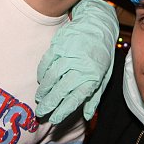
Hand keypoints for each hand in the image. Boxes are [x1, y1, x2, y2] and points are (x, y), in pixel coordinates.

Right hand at [35, 0, 118, 123]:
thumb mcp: (103, 76)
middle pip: (60, 90)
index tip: (54, 119)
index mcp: (92, 77)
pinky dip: (42, 74)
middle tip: (41, 112)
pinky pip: (46, 63)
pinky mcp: (59, 46)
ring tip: (40, 99)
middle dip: (49, 104)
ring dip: (44, 91)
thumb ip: (94, 96)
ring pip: (51, 78)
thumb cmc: (101, 53)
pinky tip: (41, 81)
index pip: (75, 99)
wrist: (97, 25)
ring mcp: (68, 56)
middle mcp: (80, 67)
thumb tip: (86, 115)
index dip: (63, 111)